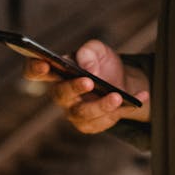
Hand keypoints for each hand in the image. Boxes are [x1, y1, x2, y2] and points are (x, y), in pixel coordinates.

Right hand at [24, 39, 149, 133]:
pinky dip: (122, 111)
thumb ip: (89, 52)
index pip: (34, 71)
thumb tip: (87, 67)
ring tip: (118, 97)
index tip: (44, 64)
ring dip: (101, 105)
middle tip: (89, 82)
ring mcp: (74, 112)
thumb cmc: (102, 64)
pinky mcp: (90, 125)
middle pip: (60, 94)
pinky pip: (102, 122)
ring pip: (82, 113)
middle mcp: (62, 94)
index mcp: (57, 72)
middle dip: (74, 88)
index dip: (34, 68)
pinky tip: (140, 99)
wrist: (122, 82)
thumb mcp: (98, 50)